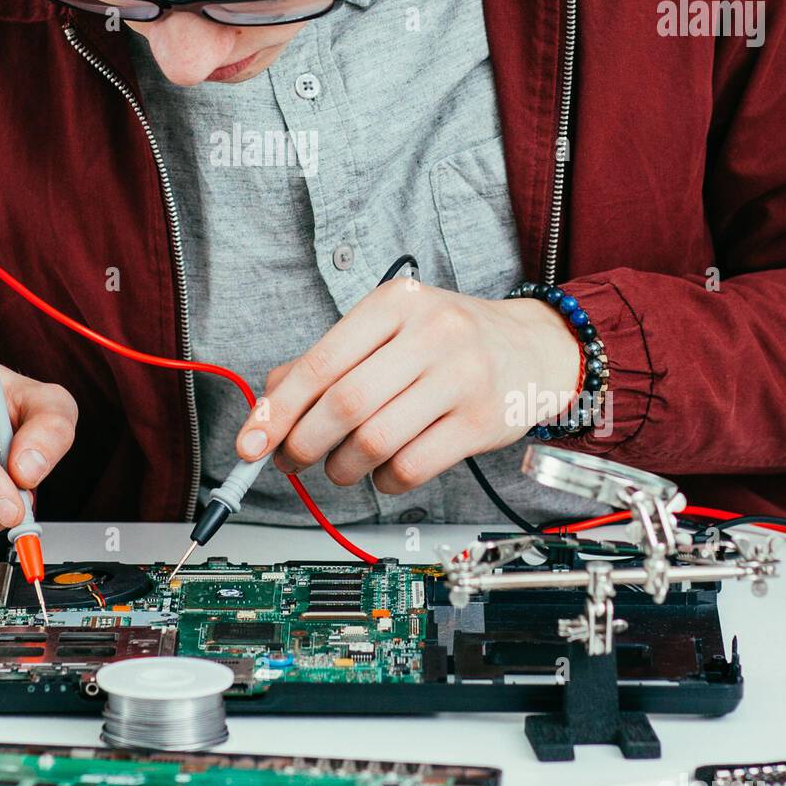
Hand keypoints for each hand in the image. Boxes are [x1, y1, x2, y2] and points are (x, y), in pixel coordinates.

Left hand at [236, 280, 579, 494]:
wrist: (534, 346)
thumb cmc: (448, 338)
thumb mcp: (388, 329)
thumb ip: (328, 361)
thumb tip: (267, 410)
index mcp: (394, 303)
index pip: (320, 362)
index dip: (278, 409)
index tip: (250, 444)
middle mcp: (430, 334)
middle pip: (344, 405)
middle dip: (305, 444)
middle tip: (294, 459)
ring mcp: (460, 377)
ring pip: (375, 441)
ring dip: (343, 468)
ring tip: (341, 466)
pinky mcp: (481, 421)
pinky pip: (411, 467)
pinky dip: (384, 481)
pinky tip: (383, 472)